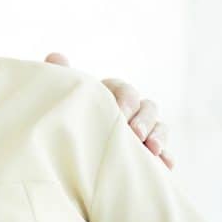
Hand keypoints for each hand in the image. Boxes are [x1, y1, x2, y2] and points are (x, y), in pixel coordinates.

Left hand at [46, 53, 172, 168]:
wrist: (66, 160)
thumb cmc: (68, 122)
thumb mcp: (65, 102)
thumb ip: (63, 79)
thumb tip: (55, 55)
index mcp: (110, 97)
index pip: (124, 90)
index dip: (126, 98)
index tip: (120, 112)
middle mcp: (131, 113)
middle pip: (148, 107)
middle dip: (144, 120)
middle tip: (134, 134)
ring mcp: (143, 134)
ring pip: (160, 128)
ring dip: (158, 137)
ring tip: (151, 150)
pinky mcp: (148, 157)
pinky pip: (164, 156)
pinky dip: (166, 159)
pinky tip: (164, 165)